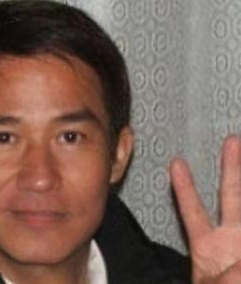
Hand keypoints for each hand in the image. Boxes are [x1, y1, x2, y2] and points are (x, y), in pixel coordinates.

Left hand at [171, 135, 240, 283]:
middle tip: (232, 140)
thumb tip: (237, 257)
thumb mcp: (215, 278)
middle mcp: (232, 244)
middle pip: (233, 197)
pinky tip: (233, 174)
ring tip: (236, 144)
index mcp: (207, 247)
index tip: (176, 164)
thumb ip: (229, 268)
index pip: (192, 209)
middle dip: (232, 169)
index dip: (185, 187)